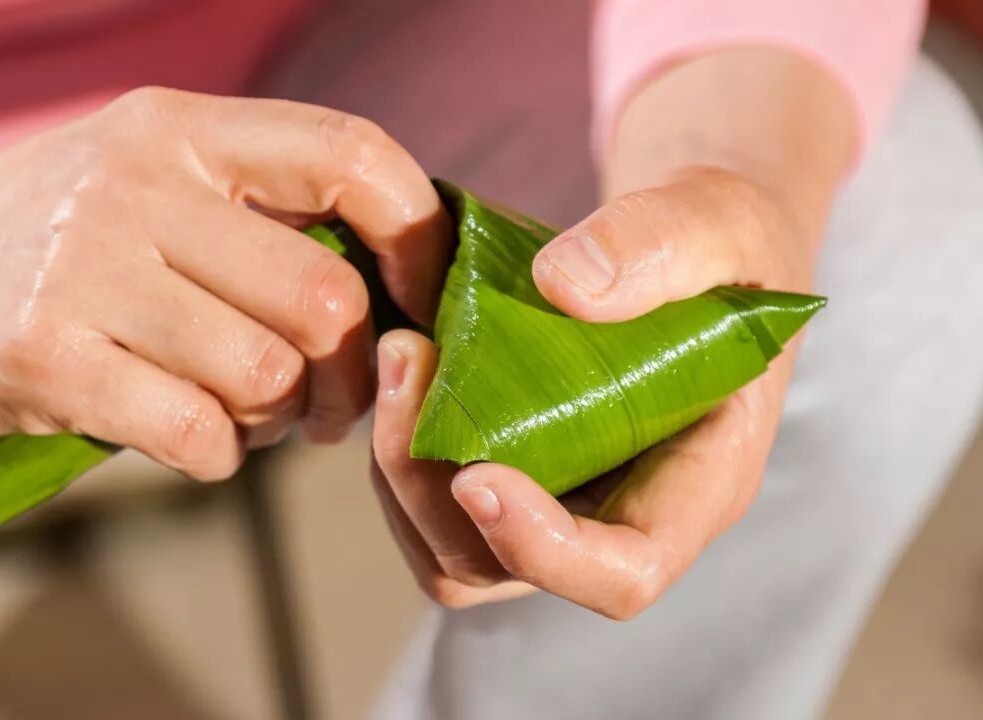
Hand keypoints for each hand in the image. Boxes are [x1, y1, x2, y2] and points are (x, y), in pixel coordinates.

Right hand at [0, 87, 449, 479]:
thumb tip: (399, 280)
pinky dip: (219, 456)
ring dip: (280, 420)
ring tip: (248, 413)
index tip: (424, 298)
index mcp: (185, 129)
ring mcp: (86, 268)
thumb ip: (267, 213)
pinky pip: (198, 433)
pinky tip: (196, 439)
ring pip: (269, 375)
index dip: (419, 236)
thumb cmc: (65, 245)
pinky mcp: (45, 359)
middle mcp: (139, 184)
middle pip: (325, 296)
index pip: (353, 154)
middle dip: (350, 373)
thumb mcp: (156, 184)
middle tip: (327, 400)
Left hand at [371, 48, 854, 616]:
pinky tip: (404, 362)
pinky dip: (399, 446)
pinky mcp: (511, 466)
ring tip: (398, 352)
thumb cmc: (724, 247)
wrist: (685, 248)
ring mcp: (558, 497)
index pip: (625, 572)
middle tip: (404, 360)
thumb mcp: (719, 221)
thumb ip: (663, 243)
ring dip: (401, 468)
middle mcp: (620, 511)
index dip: (543, 548)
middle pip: (504, 566)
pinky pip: (430, 502)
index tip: (477, 474)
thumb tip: (564, 286)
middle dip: (432, 487)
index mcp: (696, 482)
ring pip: (450, 545)